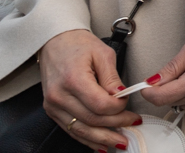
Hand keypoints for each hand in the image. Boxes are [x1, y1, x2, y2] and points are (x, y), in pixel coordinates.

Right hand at [40, 29, 139, 150]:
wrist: (55, 42)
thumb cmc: (79, 45)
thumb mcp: (103, 53)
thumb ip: (112, 77)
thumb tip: (121, 96)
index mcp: (74, 79)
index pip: (100, 105)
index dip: (118, 108)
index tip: (128, 103)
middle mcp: (60, 96)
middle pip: (92, 120)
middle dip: (115, 126)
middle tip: (132, 125)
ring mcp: (53, 106)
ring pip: (81, 130)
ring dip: (102, 139)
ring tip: (120, 141)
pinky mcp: (52, 110)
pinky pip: (71, 129)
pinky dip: (87, 139)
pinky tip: (100, 144)